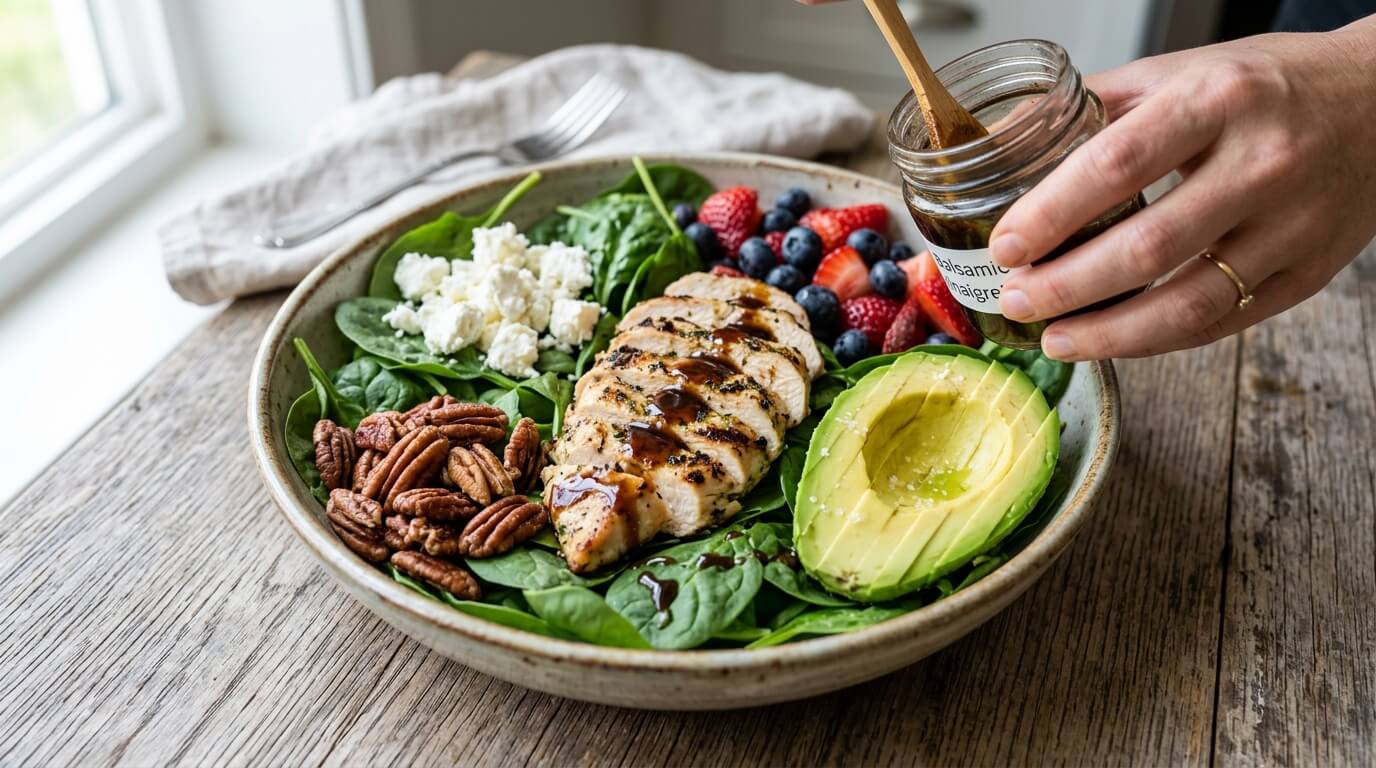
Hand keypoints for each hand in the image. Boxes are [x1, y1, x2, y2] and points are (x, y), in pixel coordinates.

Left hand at [990, 16, 1375, 360]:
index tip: (1005, 246)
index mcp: (1217, 101)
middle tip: (1016, 300)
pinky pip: (1220, 323)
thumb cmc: (1266, 87)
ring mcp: (1291, 226)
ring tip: (1053, 338)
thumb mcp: (1180, 71)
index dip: (1051, 214)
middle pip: (1146, 247)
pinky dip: (1155, 340)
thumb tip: (1001, 143)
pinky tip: (1110, 339)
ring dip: (1106, 333)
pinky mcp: (1308, 274)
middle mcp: (1261, 163)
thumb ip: (1094, 108)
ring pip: (1186, 303)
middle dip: (1066, 286)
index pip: (1117, 165)